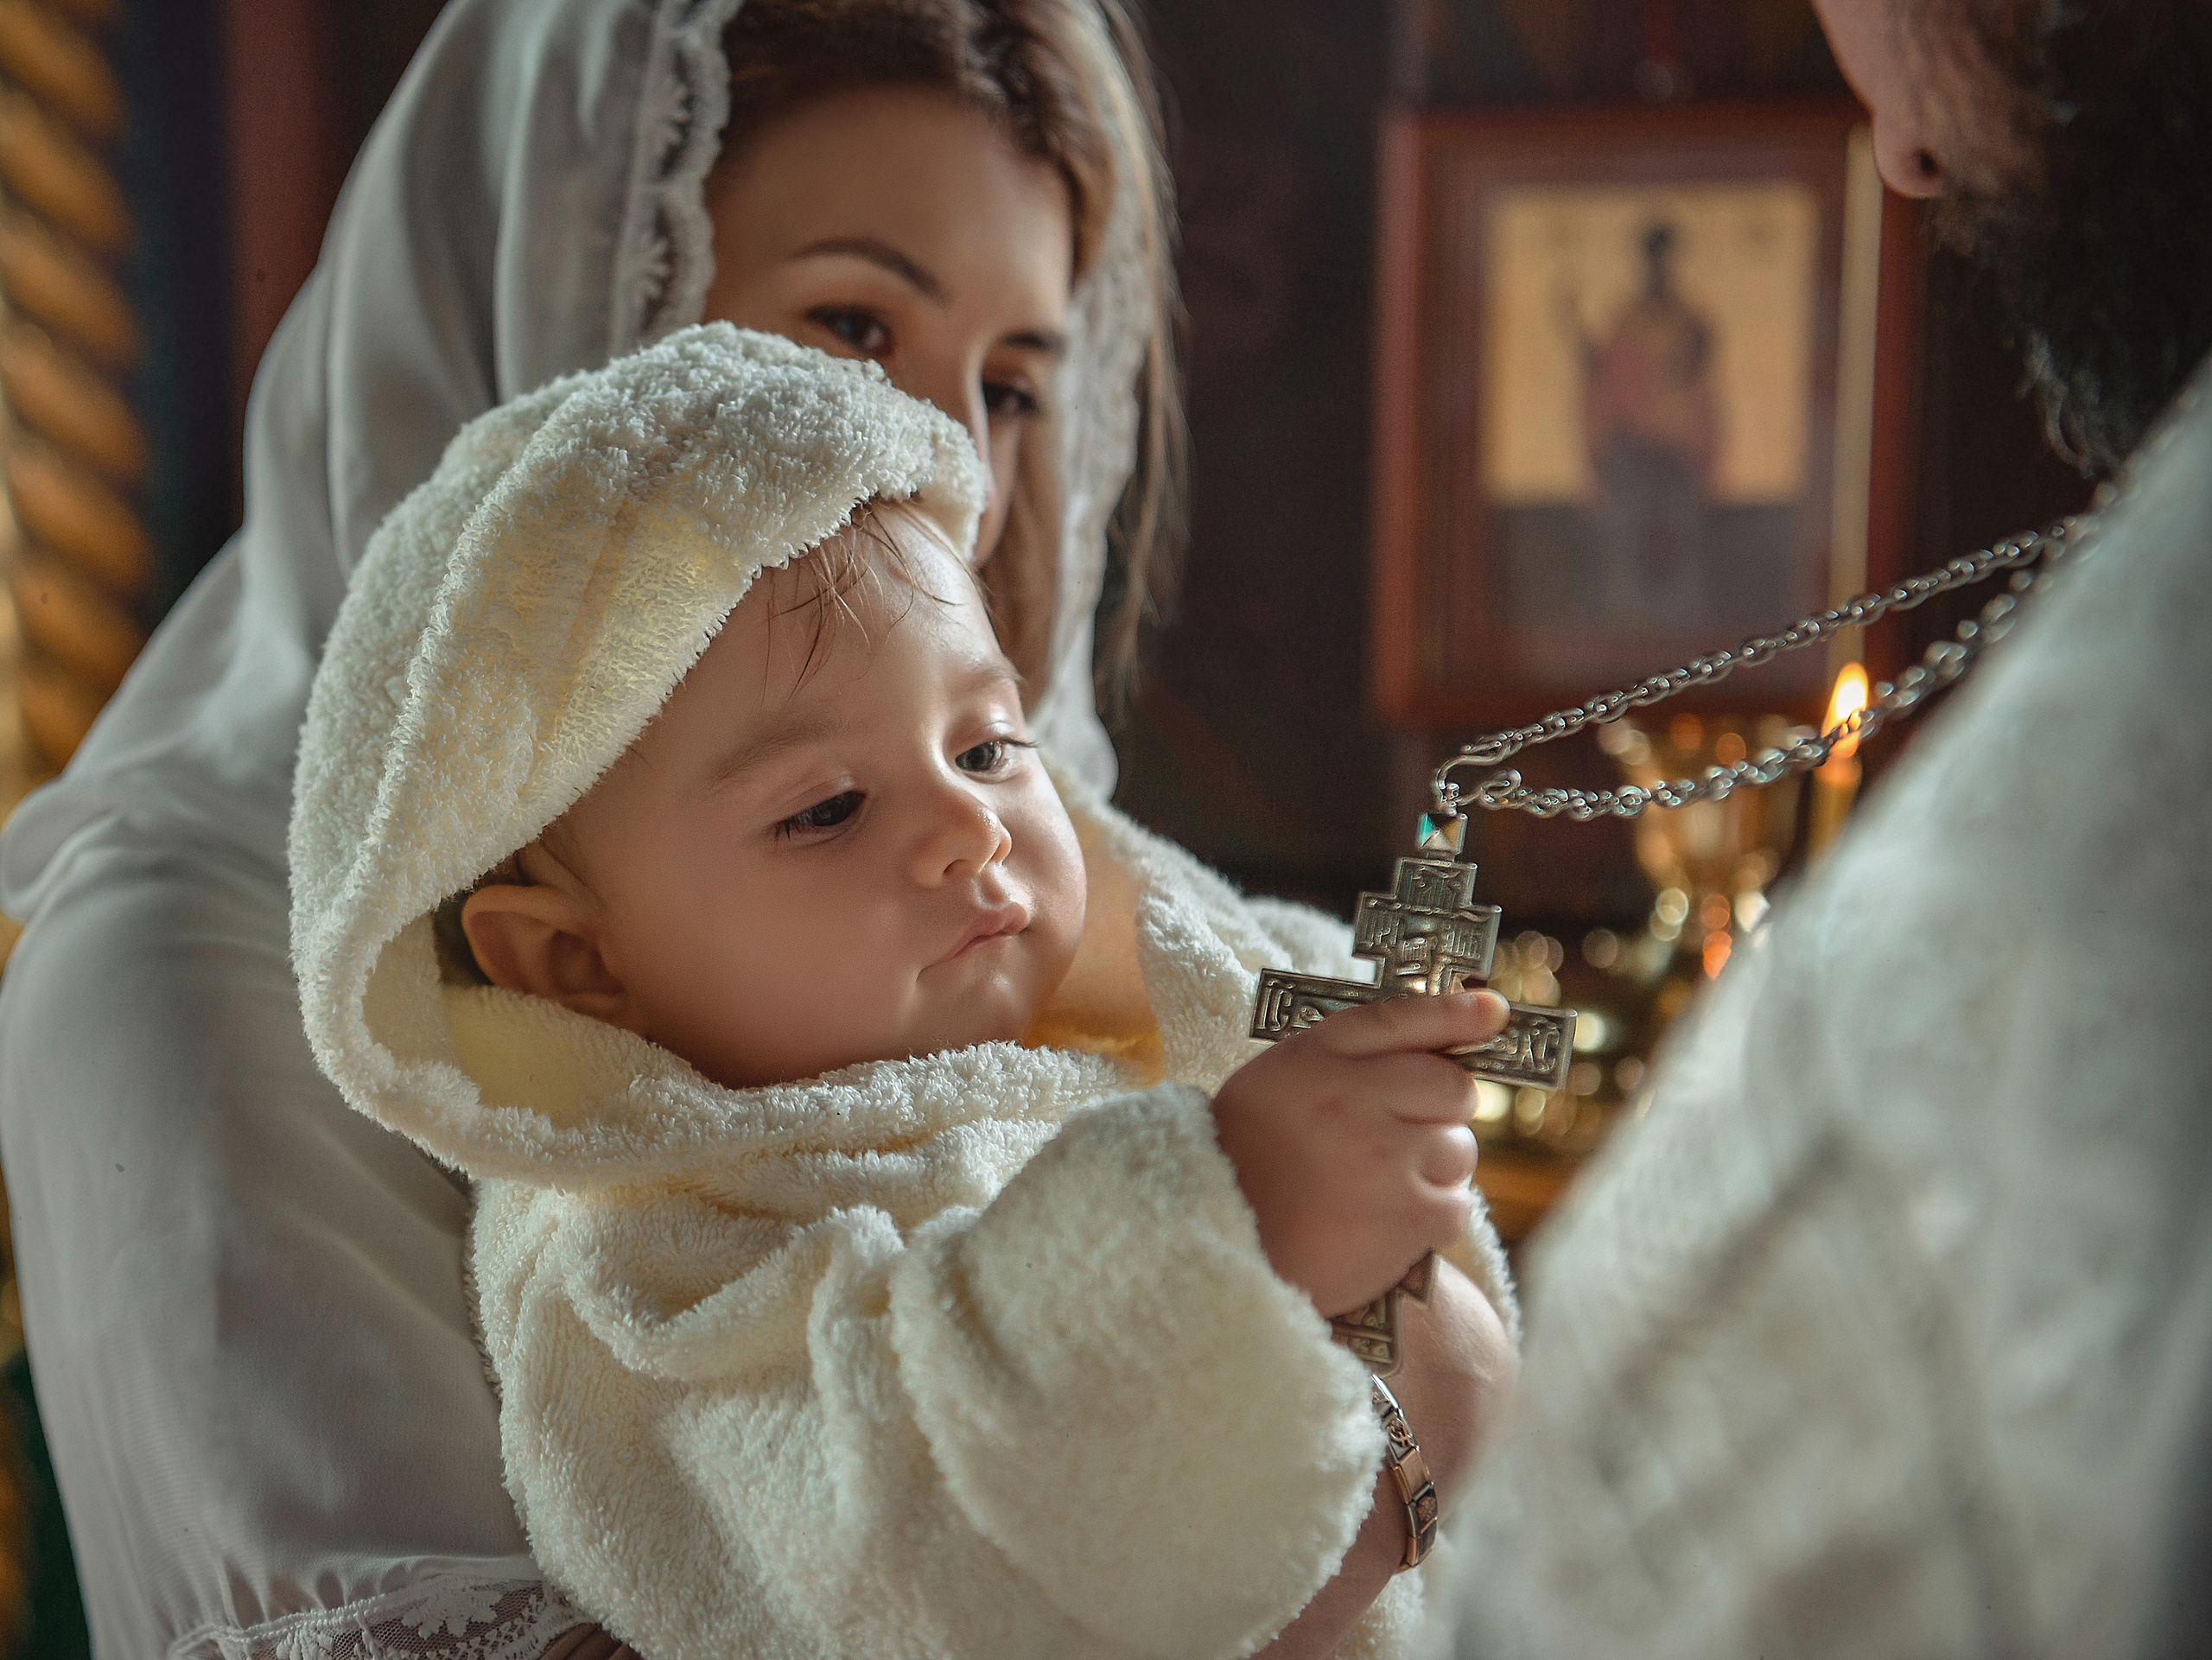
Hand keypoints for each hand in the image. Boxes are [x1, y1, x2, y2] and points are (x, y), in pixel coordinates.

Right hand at [1211, 990, 1507, 1315]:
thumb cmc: (1252, 1160)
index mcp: (1314, 1058)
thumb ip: (1351, 1050)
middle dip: (1439, 1112)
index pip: (1400, 1019)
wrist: (1218, 1246)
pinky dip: (1430, 1218)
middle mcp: (1353, 1097)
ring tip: (1376, 1188)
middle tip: (1395, 1138)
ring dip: (1433, 1169)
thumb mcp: (1280, 1080)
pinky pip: (1456, 1206)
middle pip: (1453, 1089)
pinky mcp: (1408, 1215)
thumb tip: (1451, 1020)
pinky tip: (1383, 1223)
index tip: (1490, 1012)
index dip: (1452, 1015)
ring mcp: (1386, 1157)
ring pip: (1459, 1150)